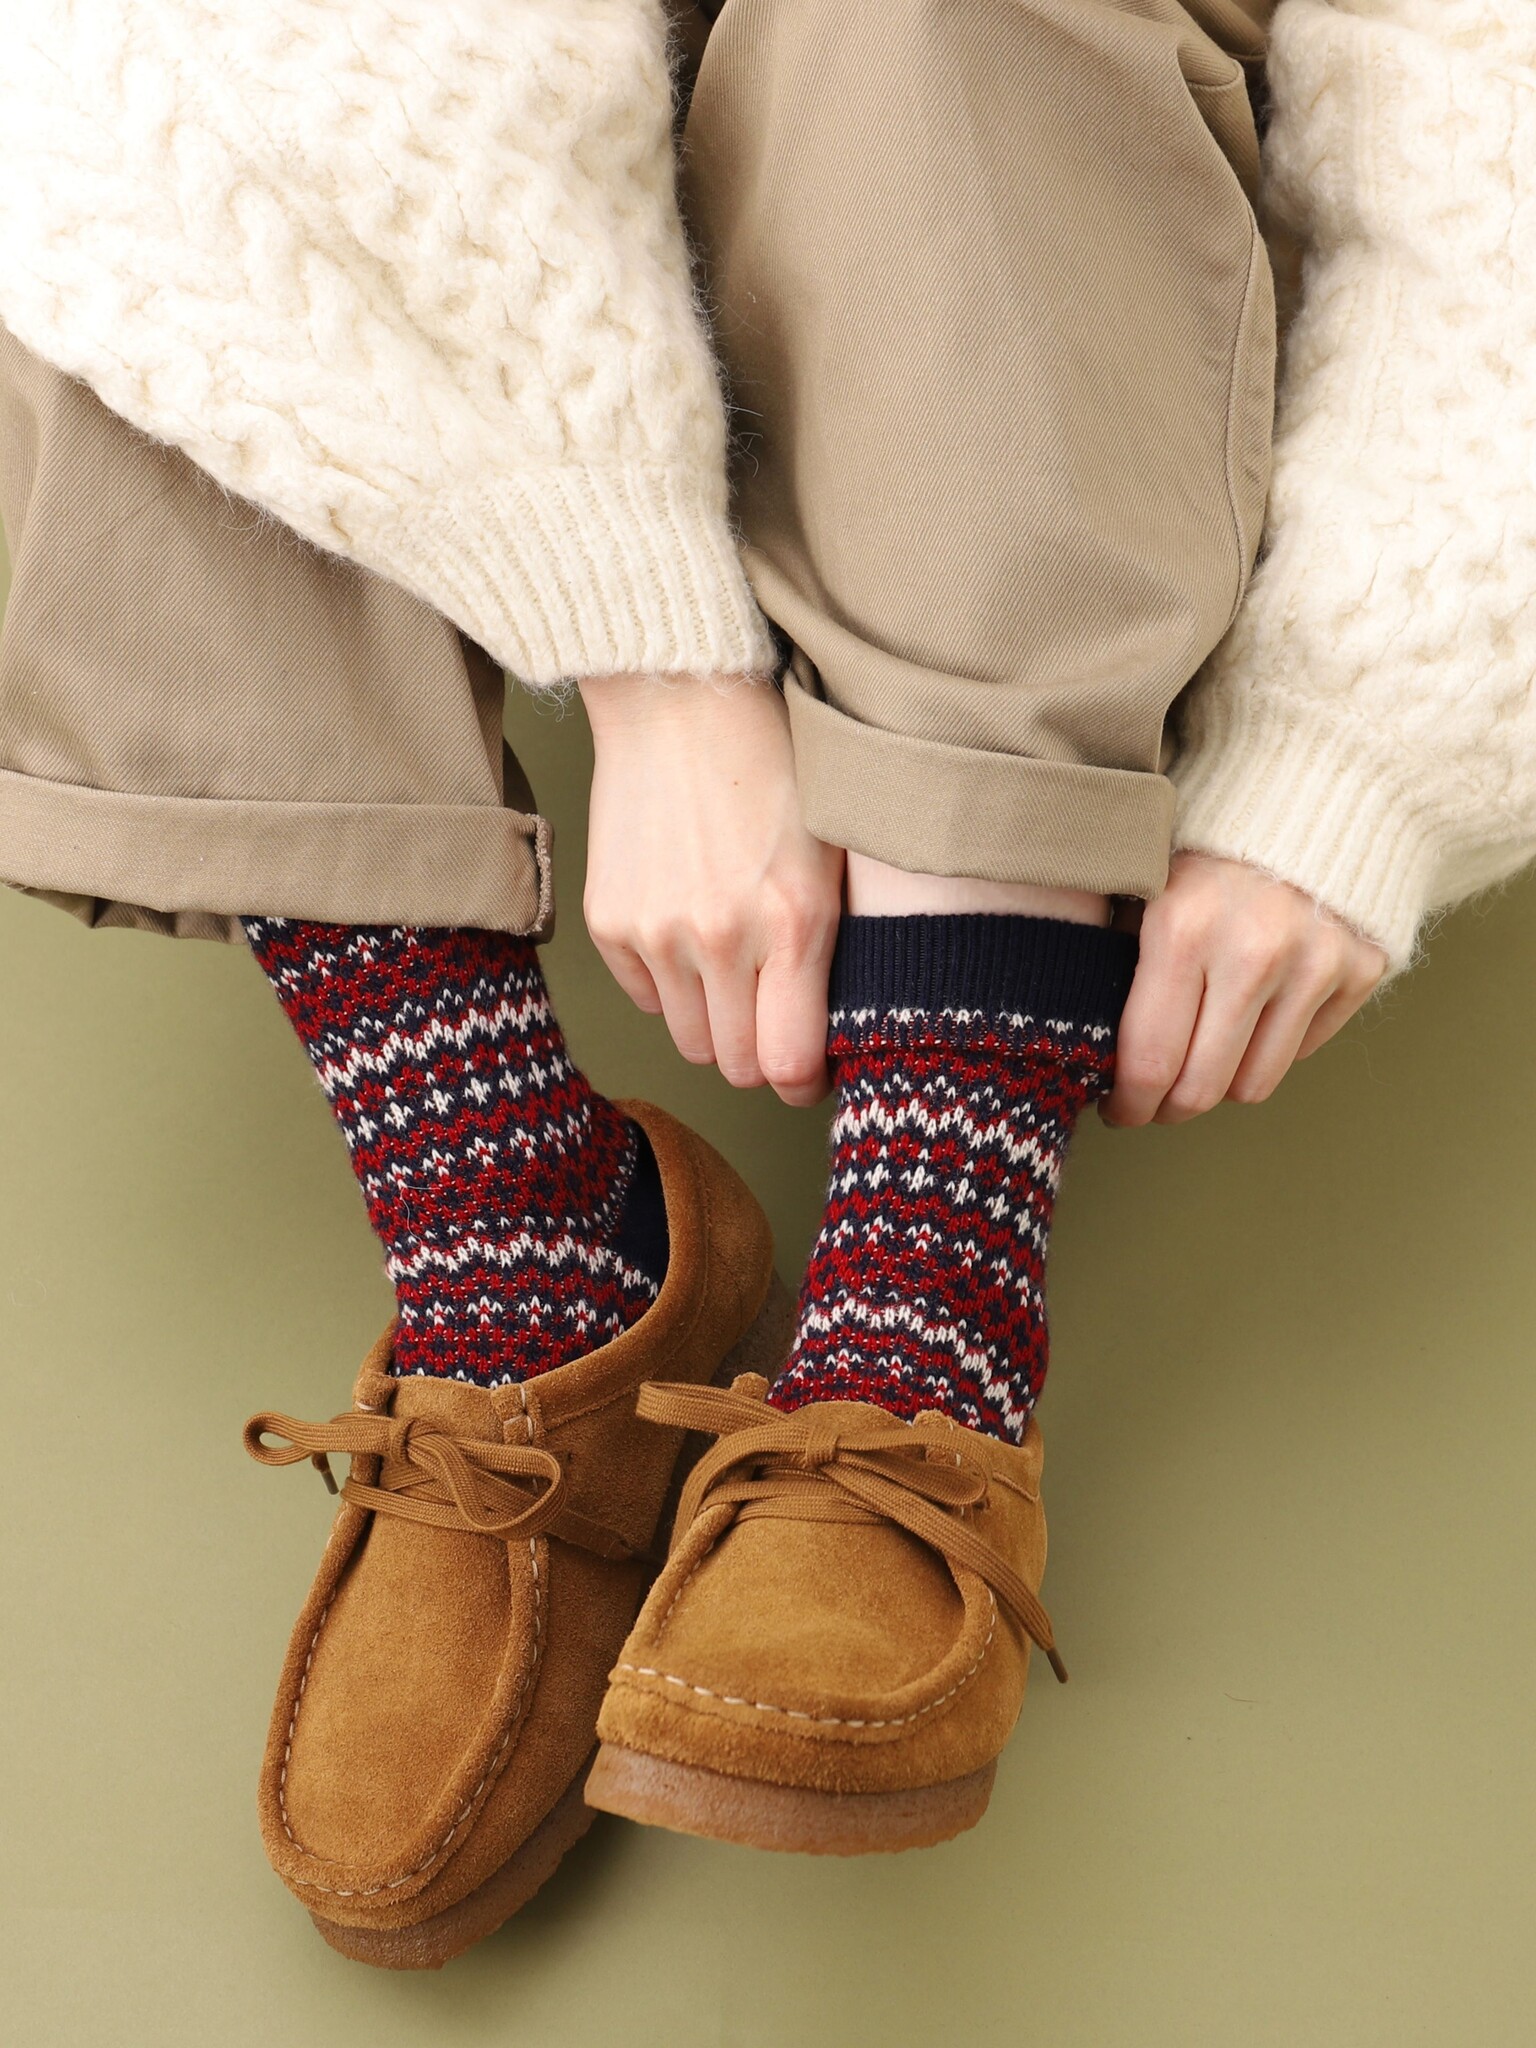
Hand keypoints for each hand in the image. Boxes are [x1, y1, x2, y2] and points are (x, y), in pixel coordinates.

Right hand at [579, 673, 843, 1105]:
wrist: (682, 699)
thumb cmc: (775, 767)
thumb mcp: (832, 858)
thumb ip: (830, 950)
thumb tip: (826, 1035)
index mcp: (793, 922)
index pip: (787, 1065)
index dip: (803, 1081)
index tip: (810, 1068)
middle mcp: (719, 938)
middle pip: (736, 1064)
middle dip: (761, 1053)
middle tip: (775, 1018)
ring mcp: (656, 932)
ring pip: (689, 1039)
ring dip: (715, 1022)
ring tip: (733, 969)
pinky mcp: (610, 922)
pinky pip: (646, 998)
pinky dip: (670, 985)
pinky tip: (690, 931)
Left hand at [1102, 852, 1386, 1126]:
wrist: (1315, 786)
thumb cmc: (1208, 840)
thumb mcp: (1144, 883)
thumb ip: (1119, 961)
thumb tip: (1091, 1046)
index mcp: (1183, 929)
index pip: (1150, 1062)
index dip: (1127, 1103)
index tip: (1116, 1108)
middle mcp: (1254, 952)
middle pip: (1203, 1089)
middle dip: (1167, 1107)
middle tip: (1151, 1101)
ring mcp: (1316, 964)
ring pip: (1254, 1084)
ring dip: (1220, 1082)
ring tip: (1198, 1056)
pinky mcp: (1361, 970)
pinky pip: (1300, 1052)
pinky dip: (1269, 1046)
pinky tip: (1250, 1014)